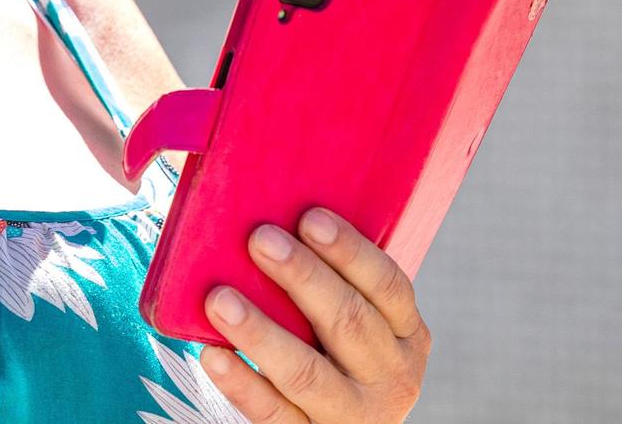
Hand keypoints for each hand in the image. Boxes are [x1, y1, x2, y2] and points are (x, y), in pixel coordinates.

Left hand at [199, 208, 431, 421]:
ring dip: (261, 332)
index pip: (389, 286)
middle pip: (349, 322)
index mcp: (407, 335)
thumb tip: (271, 219)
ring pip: (307, 372)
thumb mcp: (359, 321)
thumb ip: (333, 281)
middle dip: (303, 277)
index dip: (351, 252)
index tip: (310, 218)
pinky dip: (242, 384)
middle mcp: (391, 378)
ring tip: (220, 299)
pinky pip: (275, 414)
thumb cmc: (336, 349)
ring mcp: (353, 415)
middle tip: (260, 240)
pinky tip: (213, 354)